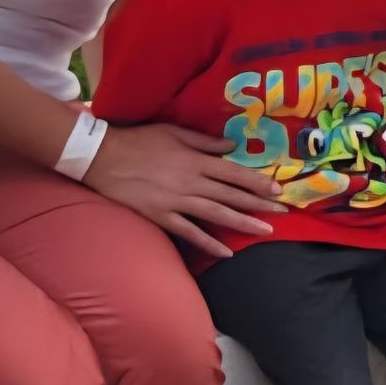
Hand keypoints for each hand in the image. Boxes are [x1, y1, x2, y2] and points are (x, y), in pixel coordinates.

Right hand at [85, 123, 284, 256]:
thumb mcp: (174, 132)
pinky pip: (189, 232)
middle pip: (231, 195)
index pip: (234, 173)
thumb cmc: (139, 140)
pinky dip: (208, 243)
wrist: (102, 157)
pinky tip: (225, 253)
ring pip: (216, 214)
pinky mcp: (161, 216)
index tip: (277, 189)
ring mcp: (176, 201)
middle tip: (283, 212)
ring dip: (243, 223)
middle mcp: (191, 182)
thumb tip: (231, 146)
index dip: (257, 182)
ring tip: (265, 231)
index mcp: (195, 160)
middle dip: (259, 204)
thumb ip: (204, 141)